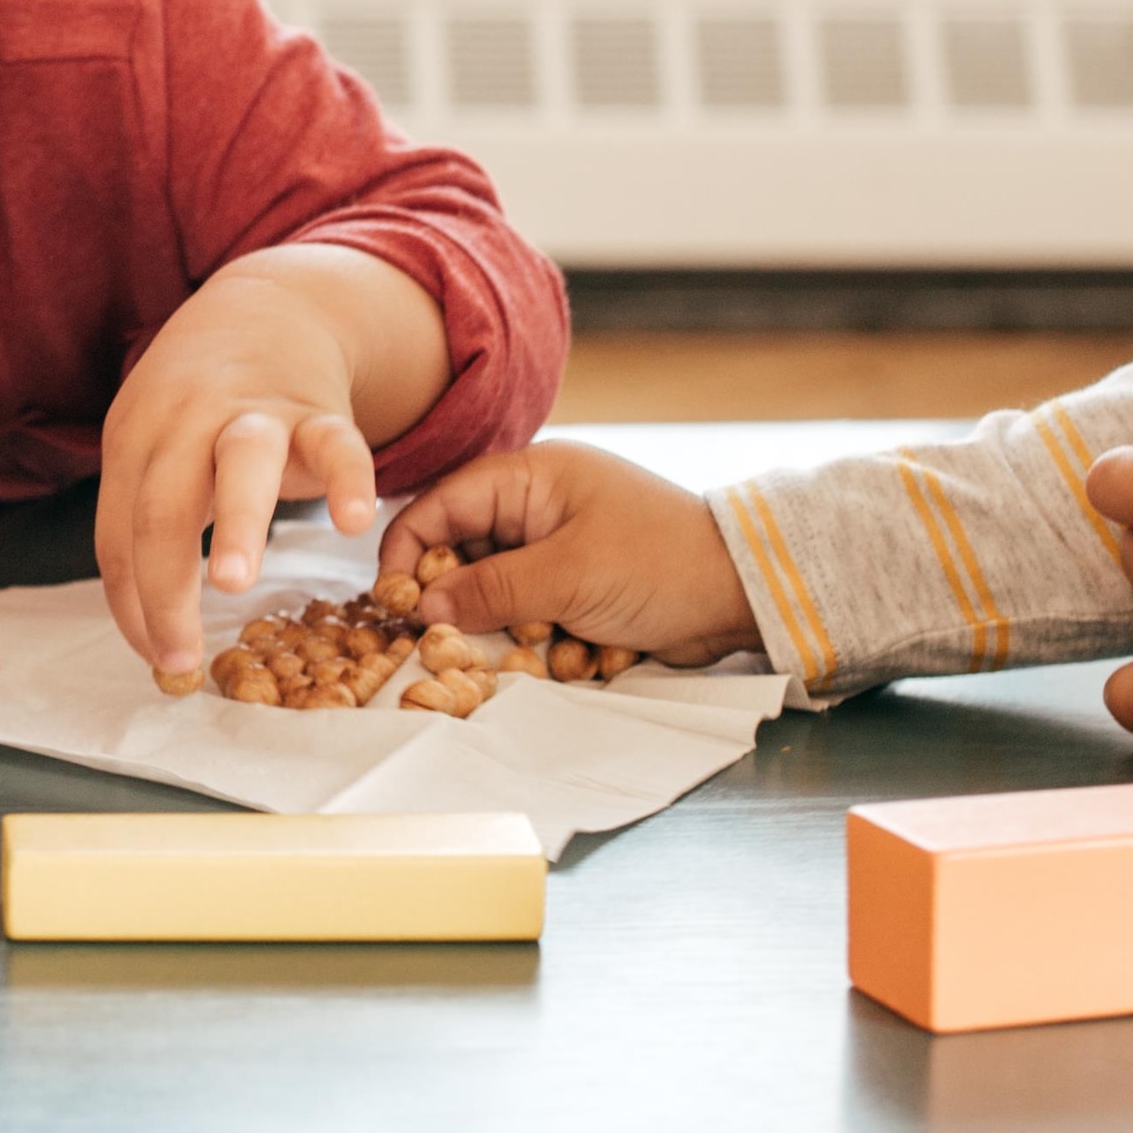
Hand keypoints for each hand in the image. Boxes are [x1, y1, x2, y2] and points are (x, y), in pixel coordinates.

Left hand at [99, 268, 388, 673]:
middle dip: (164, 587)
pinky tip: (352, 522)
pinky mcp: (319, 411)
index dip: (131, 604)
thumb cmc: (201, 404)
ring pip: (240, 464)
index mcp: (136, 438)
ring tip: (230, 584)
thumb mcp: (154, 444)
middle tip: (177, 658)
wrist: (269, 308)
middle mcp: (187, 421)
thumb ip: (147, 520)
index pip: (120, 534)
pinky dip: (347, 479)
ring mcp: (255, 412)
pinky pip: (337, 443)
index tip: (155, 658)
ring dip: (233, 524)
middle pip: (163, 506)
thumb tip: (144, 623)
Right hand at [382, 442, 757, 664]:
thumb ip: (490, 590)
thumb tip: (423, 608)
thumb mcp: (567, 576)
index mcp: (531, 478)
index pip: (443, 503)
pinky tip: (553, 654)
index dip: (409, 550)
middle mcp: (538, 507)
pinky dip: (533, 637)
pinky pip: (530, 612)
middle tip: (442, 641)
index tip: (391, 602)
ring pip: (494, 589)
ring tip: (512, 650)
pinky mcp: (577, 587)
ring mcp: (558, 548)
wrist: (741, 594)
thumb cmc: (660, 564)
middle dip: (455, 598)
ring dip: (499, 625)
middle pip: (463, 551)